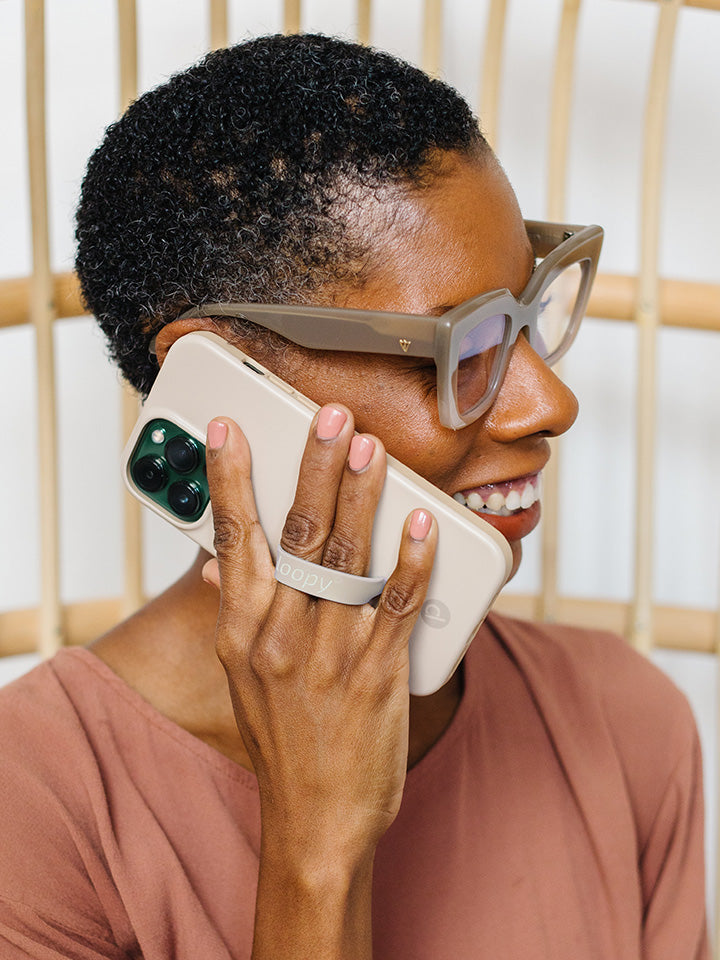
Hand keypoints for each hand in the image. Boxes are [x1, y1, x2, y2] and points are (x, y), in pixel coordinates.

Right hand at [202, 405, 436, 860]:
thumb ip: (236, 613)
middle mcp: (280, 635)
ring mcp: (329, 654)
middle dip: (313, 467)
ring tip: (372, 449)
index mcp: (242, 631)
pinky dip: (411, 561)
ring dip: (361, 498)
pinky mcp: (377, 675)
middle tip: (329, 416)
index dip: (230, 478)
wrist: (314, 823)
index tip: (231, 428)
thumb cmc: (282, 743)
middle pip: (297, 535)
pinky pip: (398, 606)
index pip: (232, 538)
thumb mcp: (242, 679)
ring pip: (347, 559)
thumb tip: (218, 563)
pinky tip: (423, 524)